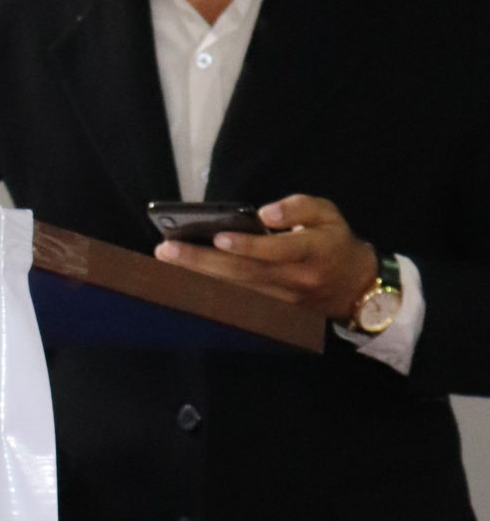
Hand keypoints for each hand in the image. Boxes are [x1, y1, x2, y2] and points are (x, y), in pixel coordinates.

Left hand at [154, 195, 377, 319]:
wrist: (354, 287)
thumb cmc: (333, 242)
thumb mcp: (328, 213)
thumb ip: (299, 207)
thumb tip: (265, 214)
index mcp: (311, 252)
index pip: (276, 250)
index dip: (248, 245)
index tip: (219, 236)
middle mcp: (294, 280)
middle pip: (243, 273)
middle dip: (203, 261)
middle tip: (168, 249)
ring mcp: (281, 302)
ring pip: (234, 291)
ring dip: (197, 278)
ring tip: (167, 261)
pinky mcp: (271, 313)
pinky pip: (235, 303)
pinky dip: (208, 292)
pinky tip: (182, 280)